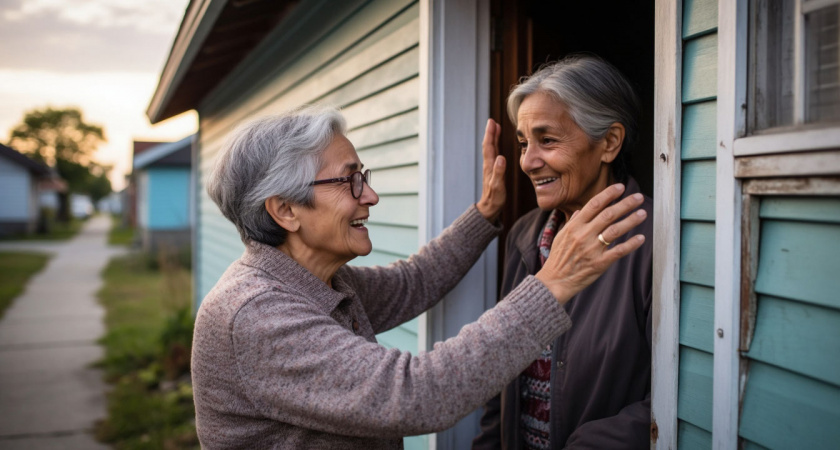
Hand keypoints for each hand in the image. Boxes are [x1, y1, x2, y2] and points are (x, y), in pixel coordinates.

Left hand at [476, 119, 505, 221]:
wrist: (489, 208)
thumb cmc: (494, 198)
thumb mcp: (498, 186)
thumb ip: (499, 172)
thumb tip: (501, 157)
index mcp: (490, 166)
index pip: (489, 146)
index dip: (490, 134)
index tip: (492, 122)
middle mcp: (489, 165)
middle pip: (489, 145)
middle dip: (491, 132)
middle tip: (492, 121)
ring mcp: (491, 168)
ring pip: (491, 149)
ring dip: (493, 138)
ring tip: (496, 128)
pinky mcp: (493, 171)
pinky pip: (494, 155)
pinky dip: (496, 147)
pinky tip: (498, 146)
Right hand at [535, 184, 646, 303]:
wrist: (555, 281)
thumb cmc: (558, 259)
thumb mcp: (560, 236)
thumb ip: (572, 223)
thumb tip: (579, 211)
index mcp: (574, 226)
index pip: (594, 204)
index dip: (609, 194)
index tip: (620, 187)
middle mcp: (583, 235)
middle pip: (608, 214)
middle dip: (625, 204)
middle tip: (638, 197)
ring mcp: (592, 249)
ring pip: (615, 230)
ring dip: (631, 220)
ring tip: (643, 213)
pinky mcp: (599, 263)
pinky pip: (618, 251)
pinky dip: (631, 244)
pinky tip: (641, 238)